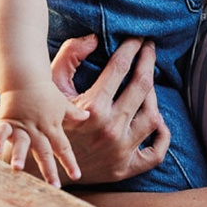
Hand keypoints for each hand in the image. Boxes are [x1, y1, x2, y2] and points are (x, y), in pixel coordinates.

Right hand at [0, 86, 87, 186]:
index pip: (63, 148)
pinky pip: (2, 131)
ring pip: (22, 143)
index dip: (69, 162)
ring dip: (20, 155)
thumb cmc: (45, 92)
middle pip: (45, 152)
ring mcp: (22, 126)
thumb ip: (74, 114)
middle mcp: (37, 130)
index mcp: (52, 128)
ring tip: (17, 169)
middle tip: (54, 186)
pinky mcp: (7, 121)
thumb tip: (88, 117)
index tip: (76, 176)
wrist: (26, 77)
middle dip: (49, 170)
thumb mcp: (62, 103)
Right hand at [54, 36, 171, 183]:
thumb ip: (69, 57)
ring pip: (153, 116)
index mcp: (93, 107)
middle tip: (150, 48)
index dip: (132, 48)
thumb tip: (94, 38)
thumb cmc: (50, 120)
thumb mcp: (52, 87)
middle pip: (142, 87)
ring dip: (154, 95)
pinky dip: (163, 136)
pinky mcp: (126, 169)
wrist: (43, 166)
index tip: (138, 37)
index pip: (121, 68)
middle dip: (148, 61)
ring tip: (148, 82)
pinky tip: (158, 121)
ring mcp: (121, 151)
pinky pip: (156, 153)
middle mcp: (111, 129)